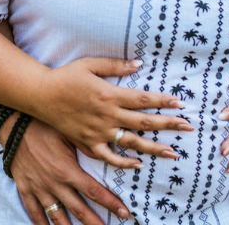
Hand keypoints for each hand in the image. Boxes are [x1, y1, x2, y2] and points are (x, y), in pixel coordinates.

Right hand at [9, 120, 130, 224]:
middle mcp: (54, 184)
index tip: (125, 212)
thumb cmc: (43, 126)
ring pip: (57, 216)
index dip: (111, 204)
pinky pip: (33, 211)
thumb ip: (88, 146)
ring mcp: (39, 188)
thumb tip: (110, 152)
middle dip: (95, 223)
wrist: (13, 126)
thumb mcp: (69, 132)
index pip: (94, 192)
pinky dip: (40, 222)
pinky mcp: (25, 188)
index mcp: (67, 171)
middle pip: (79, 210)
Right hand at [31, 58, 193, 167]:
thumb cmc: (65, 76)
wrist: (40, 95)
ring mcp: (98, 131)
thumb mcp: (89, 64)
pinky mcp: (88, 142)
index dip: (163, 101)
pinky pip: (109, 156)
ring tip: (172, 153)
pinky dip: (124, 162)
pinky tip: (138, 165)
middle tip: (188, 127)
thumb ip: (115, 65)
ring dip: (153, 148)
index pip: (143, 99)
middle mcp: (107, 114)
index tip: (180, 103)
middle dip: (168, 124)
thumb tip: (139, 64)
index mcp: (109, 94)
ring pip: (131, 142)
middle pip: (144, 121)